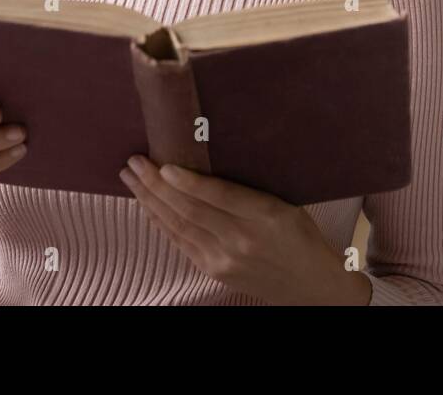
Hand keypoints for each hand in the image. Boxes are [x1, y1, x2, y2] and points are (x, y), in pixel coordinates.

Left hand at [119, 155, 371, 304]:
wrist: (311, 286)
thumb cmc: (301, 236)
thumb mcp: (287, 203)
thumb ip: (251, 188)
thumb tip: (208, 157)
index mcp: (266, 215)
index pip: (220, 196)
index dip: (189, 182)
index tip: (163, 164)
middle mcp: (242, 240)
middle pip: (190, 210)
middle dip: (156, 185)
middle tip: (133, 162)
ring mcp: (225, 260)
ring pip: (178, 226)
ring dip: (150, 201)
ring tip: (131, 178)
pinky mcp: (215, 271)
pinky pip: (180, 243)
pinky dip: (160, 222)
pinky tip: (147, 206)